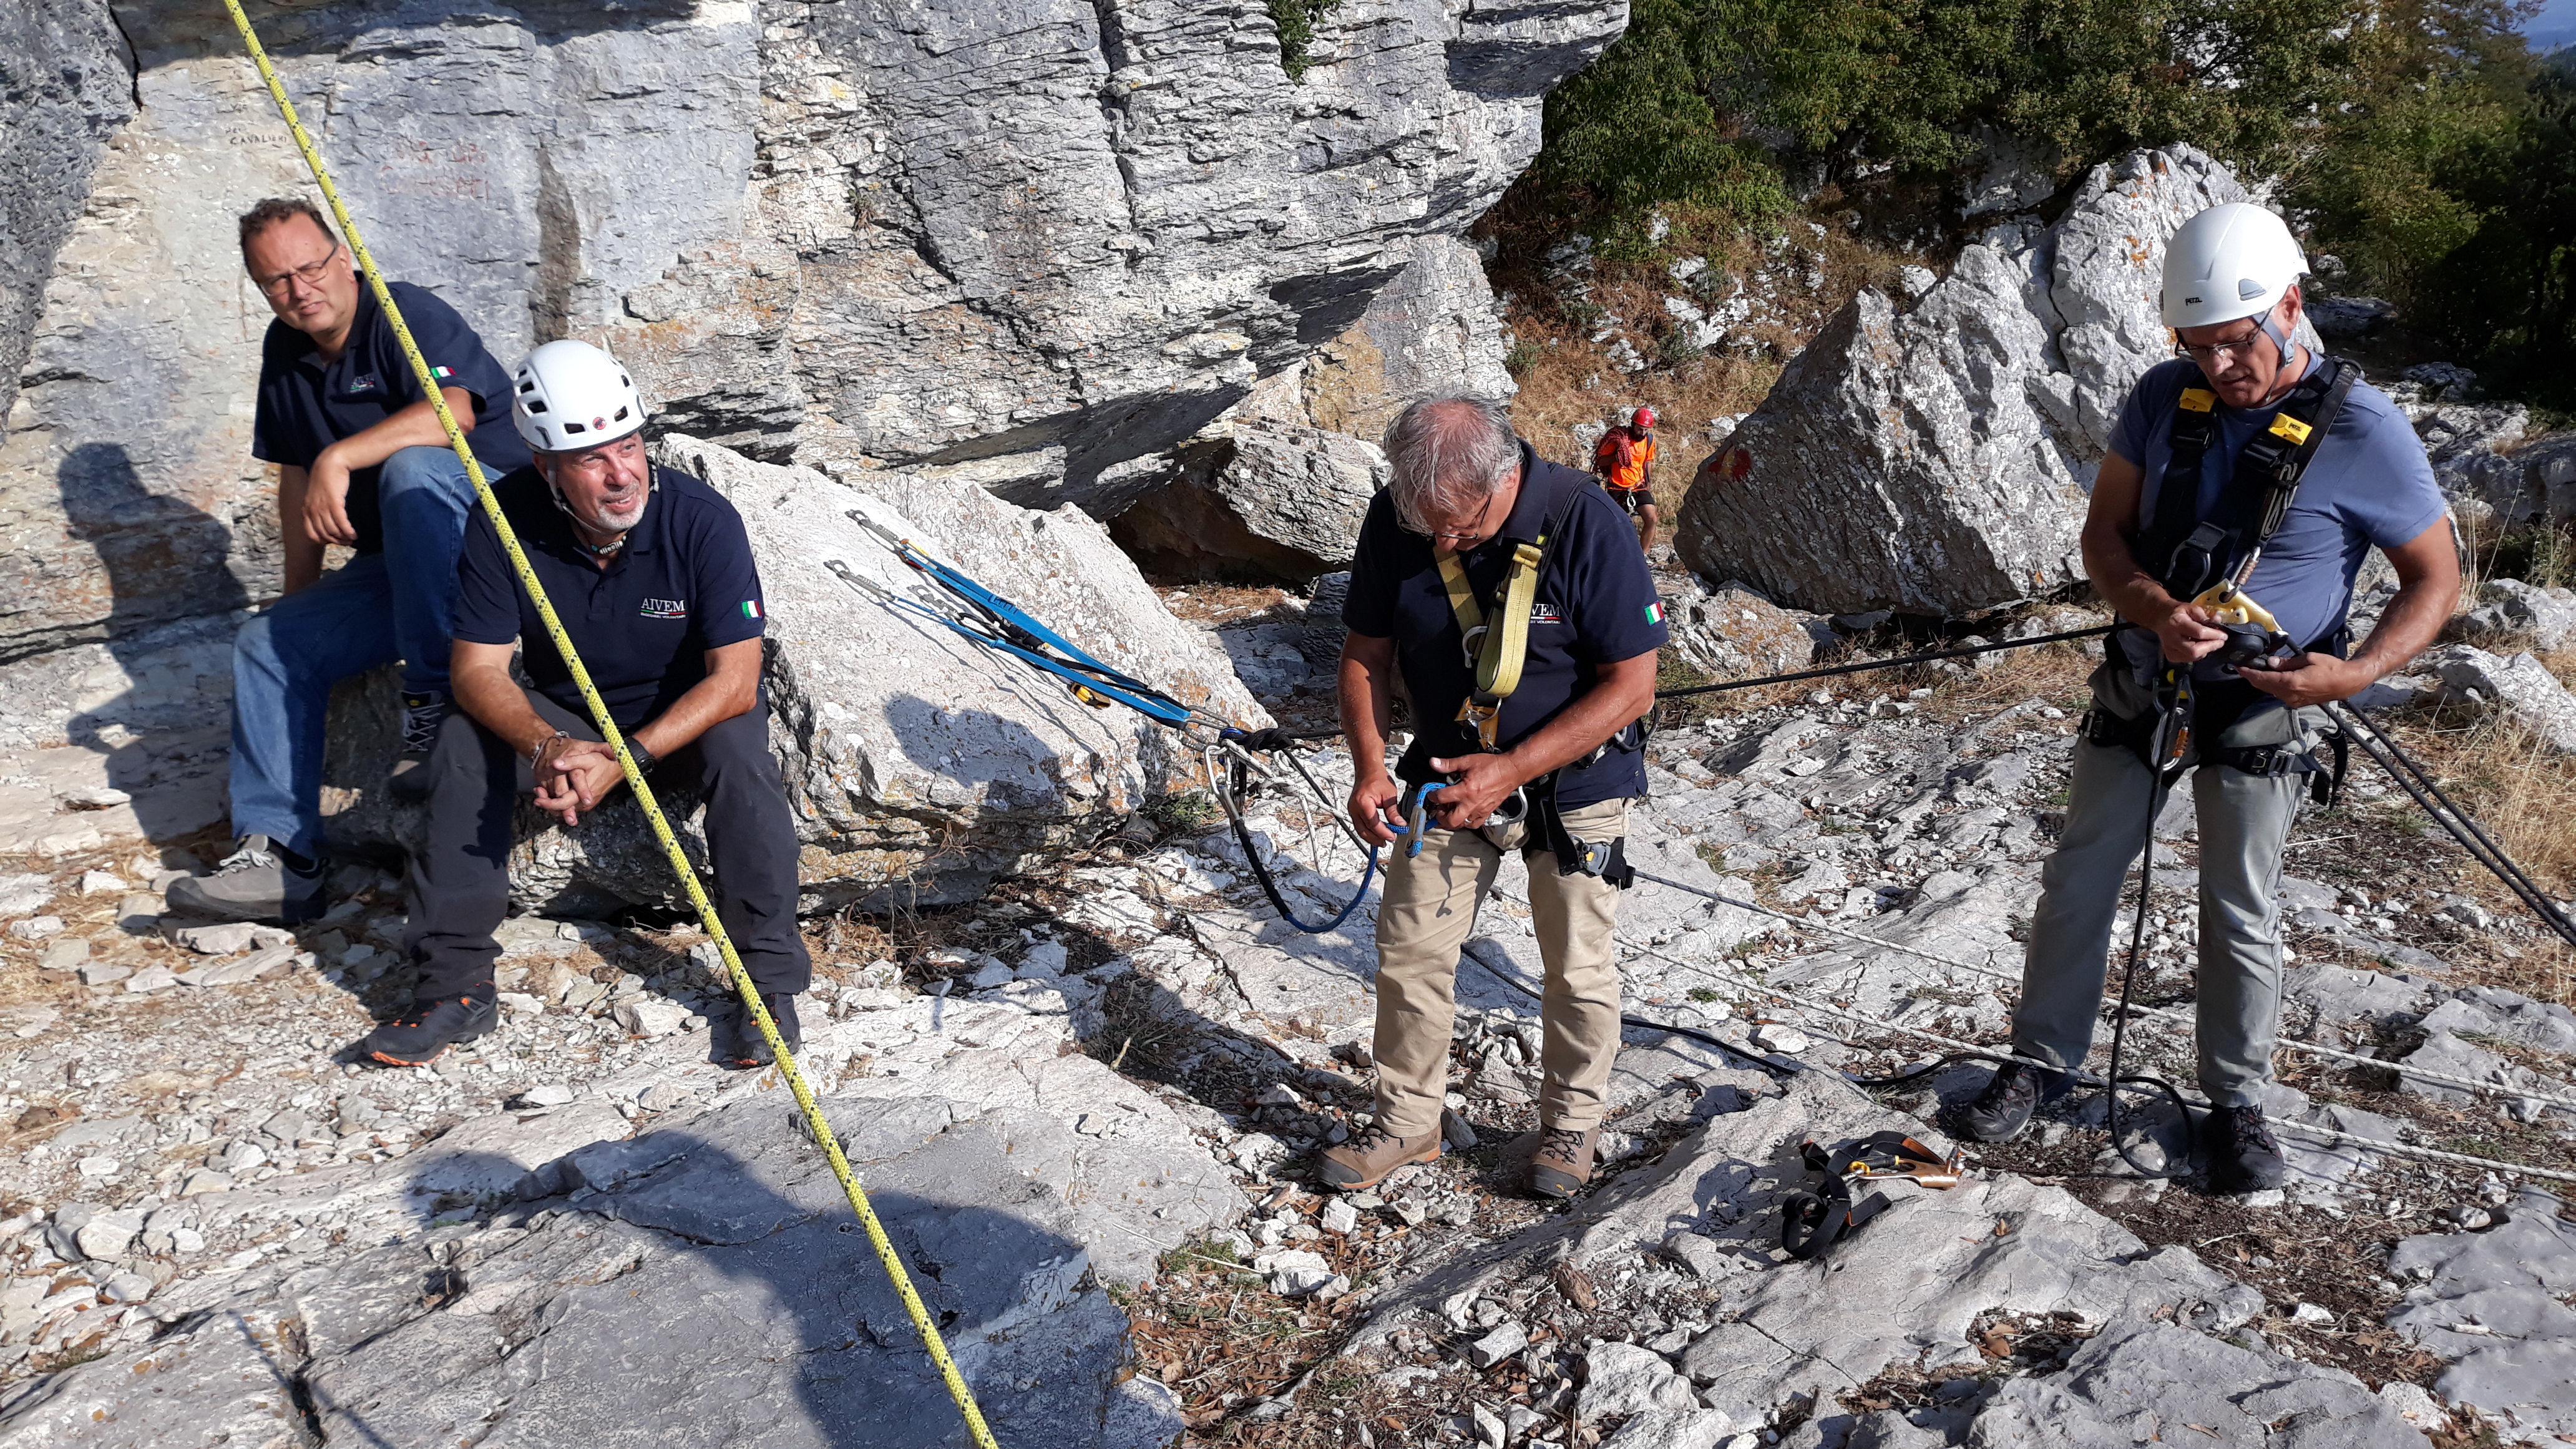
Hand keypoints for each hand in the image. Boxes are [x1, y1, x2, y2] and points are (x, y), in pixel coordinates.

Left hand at [301, 449, 357, 546]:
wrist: (330, 463)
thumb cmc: (325, 478)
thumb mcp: (315, 496)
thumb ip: (317, 508)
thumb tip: (325, 521)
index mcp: (306, 510)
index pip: (311, 534)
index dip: (323, 541)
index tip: (334, 541)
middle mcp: (312, 511)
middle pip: (324, 534)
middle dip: (336, 541)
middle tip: (346, 542)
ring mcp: (322, 508)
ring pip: (333, 530)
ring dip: (343, 538)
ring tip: (352, 538)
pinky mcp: (333, 503)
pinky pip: (341, 523)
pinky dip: (348, 531)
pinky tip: (353, 534)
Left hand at [531, 742, 625, 824]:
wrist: (620, 767)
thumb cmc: (604, 761)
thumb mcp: (588, 758)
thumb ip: (571, 762)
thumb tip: (556, 763)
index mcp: (584, 793)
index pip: (563, 803)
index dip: (549, 803)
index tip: (537, 800)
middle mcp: (585, 802)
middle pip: (563, 810)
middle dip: (548, 805)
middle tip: (537, 799)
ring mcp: (587, 804)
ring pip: (567, 809)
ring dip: (554, 803)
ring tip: (542, 794)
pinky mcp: (587, 802)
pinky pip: (572, 806)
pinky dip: (561, 802)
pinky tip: (553, 794)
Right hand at [1348, 771, 1403, 845]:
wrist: (1368, 771)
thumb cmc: (1377, 778)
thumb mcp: (1389, 795)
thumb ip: (1394, 812)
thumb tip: (1400, 824)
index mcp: (1363, 802)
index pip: (1373, 824)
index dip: (1383, 832)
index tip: (1392, 837)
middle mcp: (1354, 808)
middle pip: (1364, 830)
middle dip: (1376, 839)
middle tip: (1387, 842)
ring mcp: (1352, 810)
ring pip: (1360, 830)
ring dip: (1371, 838)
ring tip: (1382, 841)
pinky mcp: (1354, 812)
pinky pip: (1359, 825)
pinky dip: (1368, 831)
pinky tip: (1376, 834)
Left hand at [1425, 753, 1526, 828]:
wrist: (1511, 771)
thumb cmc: (1492, 766)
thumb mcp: (1467, 761)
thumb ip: (1449, 764)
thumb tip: (1434, 763)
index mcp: (1465, 790)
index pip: (1442, 797)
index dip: (1432, 796)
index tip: (1432, 794)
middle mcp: (1472, 803)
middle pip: (1451, 820)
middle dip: (1441, 817)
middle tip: (1438, 810)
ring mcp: (1480, 810)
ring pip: (1462, 824)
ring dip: (1452, 821)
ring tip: (1449, 812)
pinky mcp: (1487, 813)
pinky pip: (1474, 824)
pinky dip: (1466, 822)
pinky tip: (1463, 815)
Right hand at [2151, 600, 2226, 664]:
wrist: (2160, 618)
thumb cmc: (2177, 612)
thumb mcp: (2191, 608)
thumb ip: (2205, 616)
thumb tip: (2218, 621)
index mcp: (2177, 623)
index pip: (2199, 633)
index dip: (2214, 635)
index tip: (2223, 635)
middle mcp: (2172, 638)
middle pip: (2194, 650)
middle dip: (2210, 647)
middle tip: (2220, 642)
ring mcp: (2170, 649)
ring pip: (2193, 657)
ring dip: (2206, 650)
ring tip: (2210, 642)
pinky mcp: (2171, 656)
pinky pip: (2189, 659)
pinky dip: (2199, 654)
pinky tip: (2201, 646)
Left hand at [2238, 652, 2368, 707]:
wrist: (2348, 682)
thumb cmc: (2331, 667)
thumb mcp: (2308, 659)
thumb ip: (2287, 662)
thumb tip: (2271, 662)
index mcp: (2291, 683)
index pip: (2262, 678)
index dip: (2248, 672)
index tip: (2238, 667)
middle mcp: (2290, 695)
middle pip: (2263, 686)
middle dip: (2251, 677)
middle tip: (2242, 667)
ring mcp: (2294, 701)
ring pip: (2270, 691)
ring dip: (2261, 681)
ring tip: (2254, 670)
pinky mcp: (2298, 702)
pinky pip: (2279, 694)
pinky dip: (2271, 686)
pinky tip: (2270, 678)